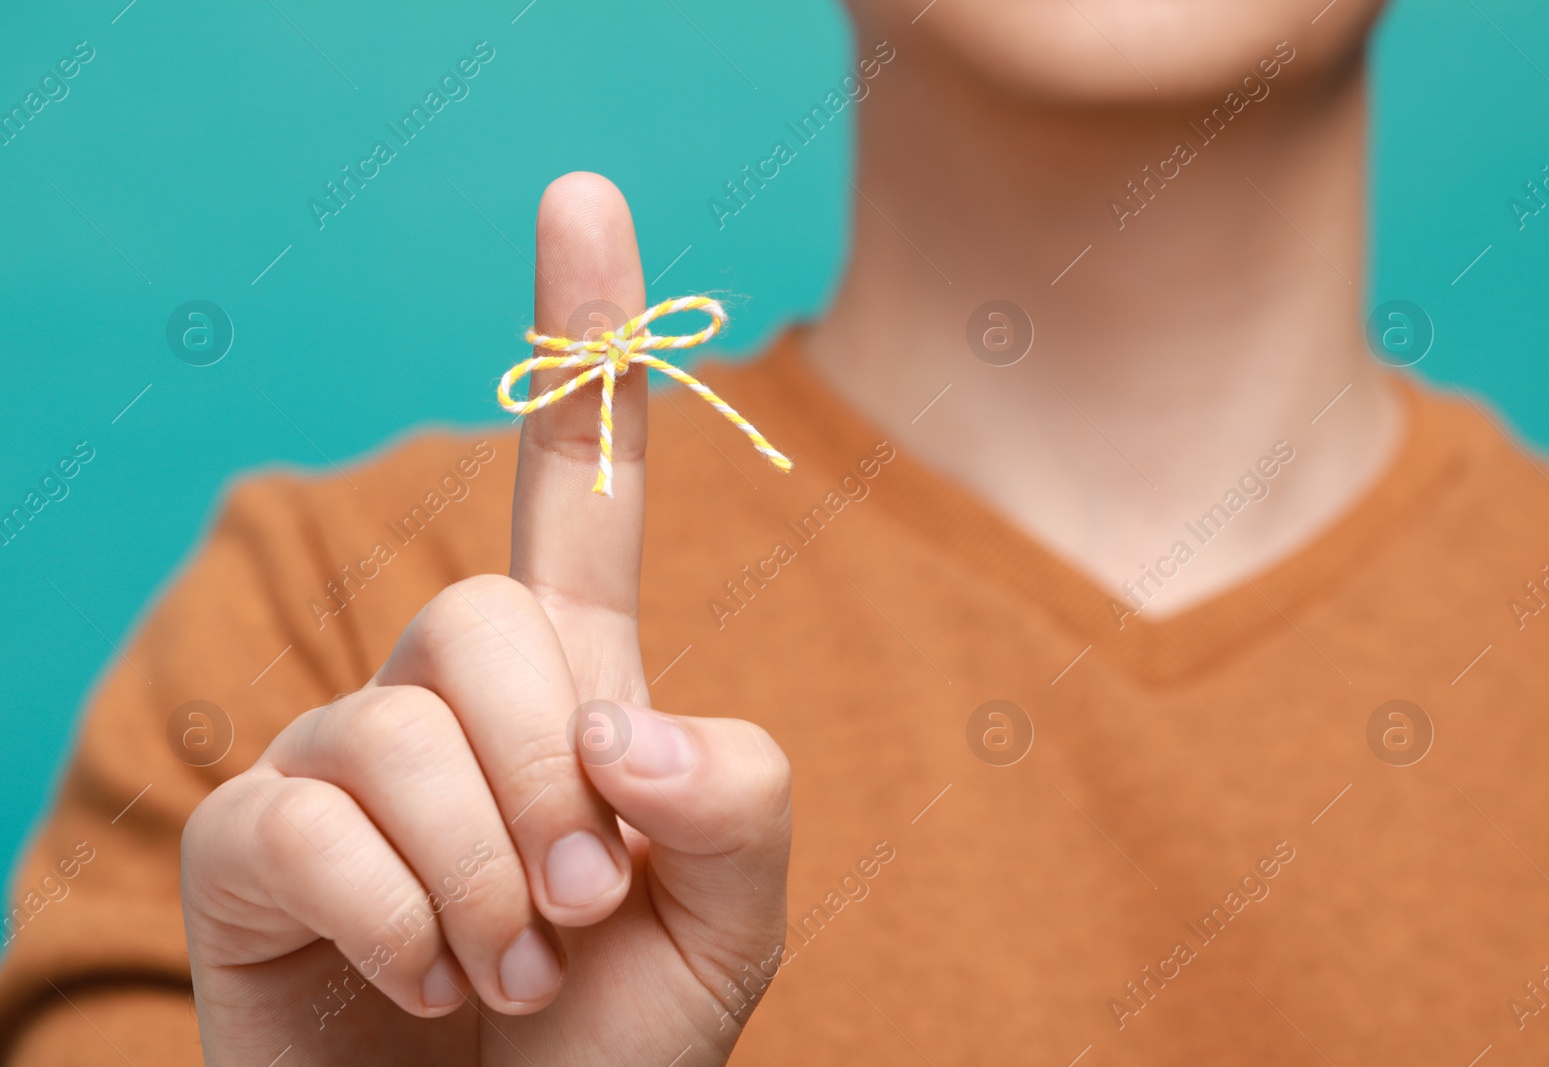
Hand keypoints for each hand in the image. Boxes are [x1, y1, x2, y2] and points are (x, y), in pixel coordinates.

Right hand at [181, 172, 792, 1065]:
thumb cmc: (612, 1043)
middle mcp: (448, 695)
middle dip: (553, 781)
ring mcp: (338, 760)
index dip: (580, 343)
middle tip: (579, 910)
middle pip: (491, 619)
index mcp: (575, 688)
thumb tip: (631, 731)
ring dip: (484, 875)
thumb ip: (740, 809)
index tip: (585, 195)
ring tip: (509, 971)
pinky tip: (421, 980)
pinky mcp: (252, 845)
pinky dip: (399, 921)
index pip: (580, 489)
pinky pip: (310, 823)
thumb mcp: (727, 928)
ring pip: (404, 725)